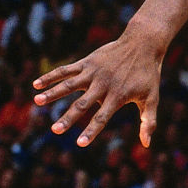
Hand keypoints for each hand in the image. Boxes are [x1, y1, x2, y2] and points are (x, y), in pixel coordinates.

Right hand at [32, 32, 165, 147]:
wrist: (144, 43)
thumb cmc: (148, 73)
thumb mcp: (152, 97)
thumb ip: (148, 121)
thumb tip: (146, 145)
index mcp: (118, 95)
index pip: (102, 117)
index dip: (91, 130)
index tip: (80, 143)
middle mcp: (103, 84)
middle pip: (82, 104)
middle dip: (68, 118)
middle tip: (55, 130)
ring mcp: (94, 72)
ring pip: (70, 84)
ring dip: (53, 93)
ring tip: (37, 101)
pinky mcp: (87, 62)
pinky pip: (66, 70)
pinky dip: (51, 76)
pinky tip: (36, 84)